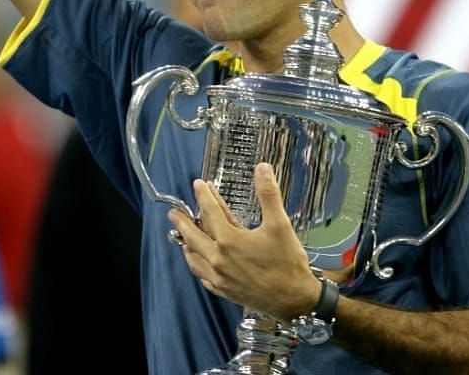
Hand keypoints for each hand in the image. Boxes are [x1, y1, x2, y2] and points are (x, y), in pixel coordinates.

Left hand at [167, 163, 319, 321]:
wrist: (295, 300)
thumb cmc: (288, 262)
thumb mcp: (281, 225)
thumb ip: (269, 195)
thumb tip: (262, 168)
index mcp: (229, 241)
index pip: (210, 212)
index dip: (203, 196)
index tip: (198, 184)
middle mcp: (218, 259)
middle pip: (193, 236)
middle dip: (182, 222)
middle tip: (173, 212)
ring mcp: (218, 277)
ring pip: (194, 258)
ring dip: (187, 244)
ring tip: (183, 236)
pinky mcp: (223, 291)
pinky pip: (202, 276)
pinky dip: (197, 265)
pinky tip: (199, 261)